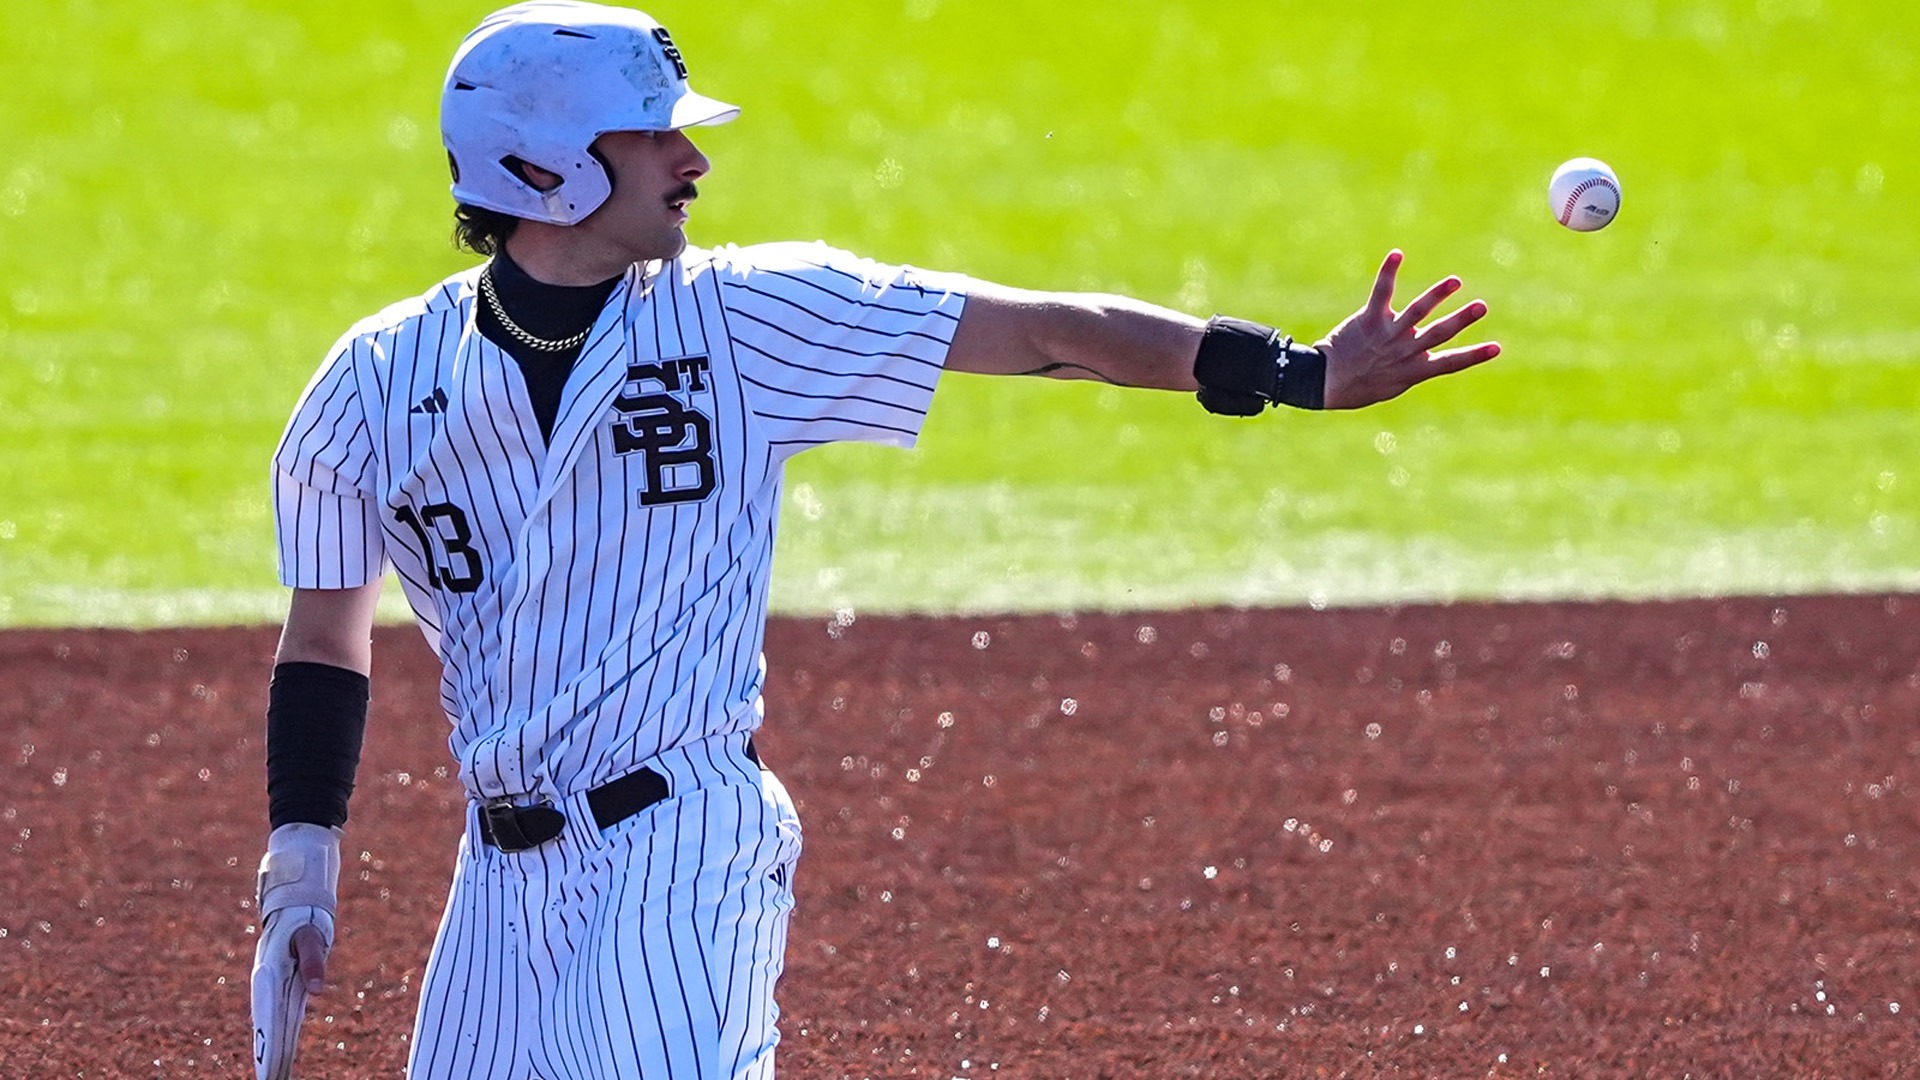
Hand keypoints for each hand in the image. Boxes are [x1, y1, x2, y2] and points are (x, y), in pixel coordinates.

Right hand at [250, 824, 341, 1079]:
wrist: (294, 883)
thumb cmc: (305, 905)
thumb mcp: (312, 930)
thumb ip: (314, 959)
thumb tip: (318, 990)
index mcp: (271, 971)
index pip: (271, 1019)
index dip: (271, 1046)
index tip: (271, 1072)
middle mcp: (269, 979)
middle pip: (270, 1026)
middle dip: (271, 1055)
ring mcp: (275, 978)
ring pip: (274, 1020)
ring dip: (274, 1045)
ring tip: (275, 1074)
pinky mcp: (284, 975)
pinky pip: (281, 1009)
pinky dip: (279, 1030)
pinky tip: (281, 1048)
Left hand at [1318, 250, 1499, 409]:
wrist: (1326, 382)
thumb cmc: (1360, 385)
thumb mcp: (1392, 385)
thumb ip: (1412, 369)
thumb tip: (1428, 360)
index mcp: (1414, 370)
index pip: (1451, 363)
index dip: (1474, 356)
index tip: (1497, 348)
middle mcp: (1405, 351)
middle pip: (1439, 334)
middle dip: (1461, 320)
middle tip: (1481, 306)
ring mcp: (1388, 335)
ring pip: (1417, 312)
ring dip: (1437, 295)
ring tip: (1455, 282)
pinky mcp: (1370, 320)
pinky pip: (1382, 293)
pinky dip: (1389, 272)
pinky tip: (1397, 254)